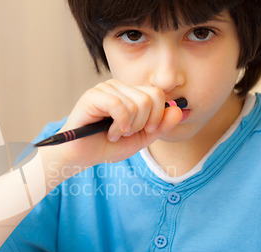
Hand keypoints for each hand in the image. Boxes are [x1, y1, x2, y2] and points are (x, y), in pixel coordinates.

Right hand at [56, 79, 181, 167]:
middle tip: (126, 133)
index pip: (157, 93)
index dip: (157, 117)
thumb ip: (160, 126)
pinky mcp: (92, 96)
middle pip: (150, 97)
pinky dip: (119, 124)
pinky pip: (119, 105)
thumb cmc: (106, 146)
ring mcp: (105, 89)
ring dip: (128, 127)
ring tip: (115, 134)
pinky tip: (110, 132)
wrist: (82, 156)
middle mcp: (118, 87)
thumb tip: (179, 110)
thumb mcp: (140, 139)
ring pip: (136, 103)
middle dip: (142, 123)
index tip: (145, 131)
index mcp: (130, 93)